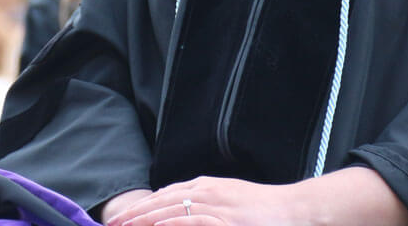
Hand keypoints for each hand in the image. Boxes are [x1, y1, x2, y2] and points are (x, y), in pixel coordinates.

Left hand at [105, 177, 302, 225]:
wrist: (294, 209)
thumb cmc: (262, 209)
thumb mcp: (227, 198)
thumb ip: (202, 201)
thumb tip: (174, 208)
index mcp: (205, 186)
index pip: (164, 194)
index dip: (140, 206)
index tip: (121, 218)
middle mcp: (207, 191)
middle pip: (161, 200)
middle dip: (135, 213)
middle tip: (114, 224)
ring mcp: (216, 204)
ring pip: (171, 209)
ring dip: (145, 220)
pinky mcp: (225, 219)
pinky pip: (192, 220)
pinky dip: (171, 223)